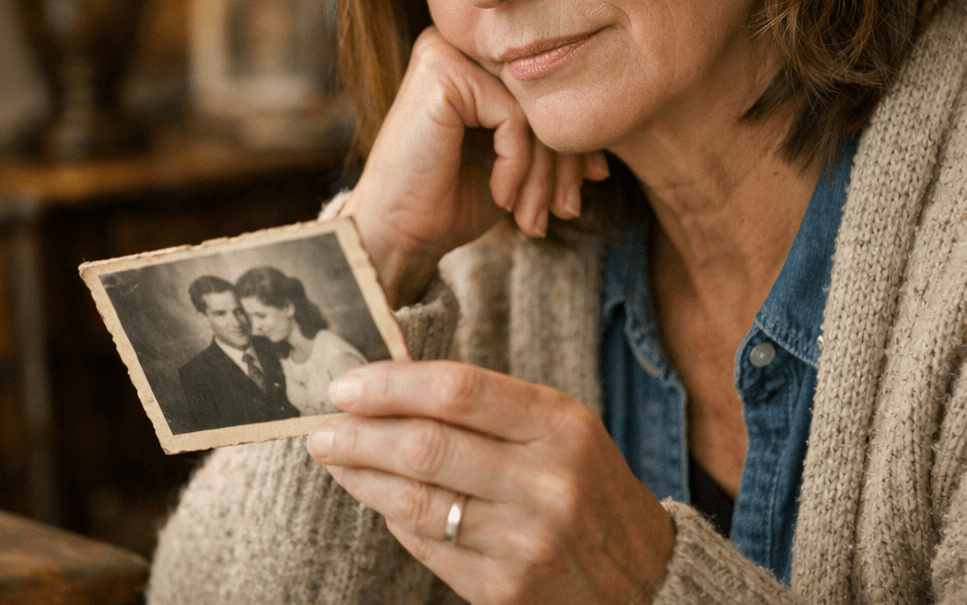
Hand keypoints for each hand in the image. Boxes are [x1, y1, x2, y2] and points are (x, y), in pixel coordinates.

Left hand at [308, 361, 674, 604]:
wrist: (643, 577)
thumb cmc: (589, 484)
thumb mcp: (560, 427)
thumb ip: (489, 407)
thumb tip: (396, 387)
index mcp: (558, 425)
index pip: (458, 390)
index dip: (392, 384)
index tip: (347, 382)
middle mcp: (545, 481)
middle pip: (427, 446)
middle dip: (360, 432)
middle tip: (322, 423)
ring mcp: (525, 540)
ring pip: (415, 500)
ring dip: (360, 476)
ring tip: (333, 456)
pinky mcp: (505, 589)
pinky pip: (427, 544)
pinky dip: (392, 516)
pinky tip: (373, 496)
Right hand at [342, 27, 608, 307]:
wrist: (396, 233)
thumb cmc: (449, 200)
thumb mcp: (514, 164)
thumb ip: (550, 139)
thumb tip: (604, 147)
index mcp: (475, 59)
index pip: (545, 89)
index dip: (572, 140)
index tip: (589, 184)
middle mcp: (460, 45)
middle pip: (542, 96)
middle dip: (563, 161)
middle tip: (567, 209)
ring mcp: (448, 52)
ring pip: (533, 109)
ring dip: (543, 174)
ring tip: (536, 217)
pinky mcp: (444, 72)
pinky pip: (514, 118)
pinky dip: (517, 166)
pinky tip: (502, 197)